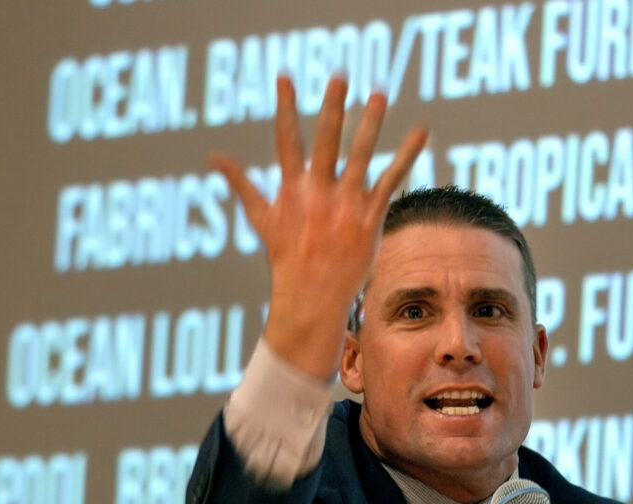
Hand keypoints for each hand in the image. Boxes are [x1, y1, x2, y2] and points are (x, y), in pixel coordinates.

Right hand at [210, 74, 427, 378]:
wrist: (312, 297)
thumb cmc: (286, 257)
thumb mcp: (261, 218)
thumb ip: (240, 183)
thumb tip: (212, 158)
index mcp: (292, 189)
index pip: (286, 140)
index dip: (286, 107)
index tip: (286, 77)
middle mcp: (319, 193)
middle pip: (326, 140)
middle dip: (333, 108)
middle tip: (340, 76)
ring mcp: (346, 204)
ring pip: (361, 154)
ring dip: (371, 122)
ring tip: (379, 94)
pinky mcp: (370, 216)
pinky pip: (392, 179)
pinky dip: (407, 154)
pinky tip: (421, 131)